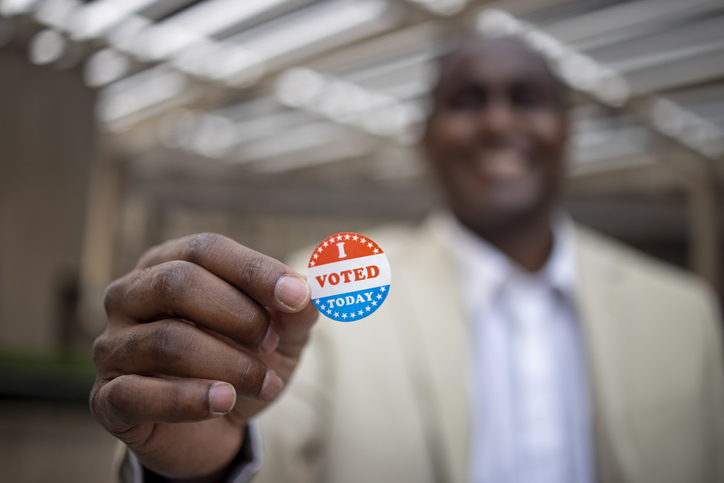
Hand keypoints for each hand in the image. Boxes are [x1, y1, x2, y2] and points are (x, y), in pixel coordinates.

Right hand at [90, 233, 316, 478]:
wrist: (217, 426)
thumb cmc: (243, 360)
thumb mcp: (282, 333)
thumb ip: (297, 309)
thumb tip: (310, 290)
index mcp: (168, 264)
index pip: (206, 249)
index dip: (255, 270)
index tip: (298, 296)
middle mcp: (130, 296)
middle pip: (178, 283)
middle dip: (239, 315)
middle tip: (271, 342)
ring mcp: (113, 346)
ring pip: (167, 341)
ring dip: (229, 364)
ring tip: (264, 383)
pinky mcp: (108, 398)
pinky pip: (138, 394)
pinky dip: (189, 400)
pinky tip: (224, 402)